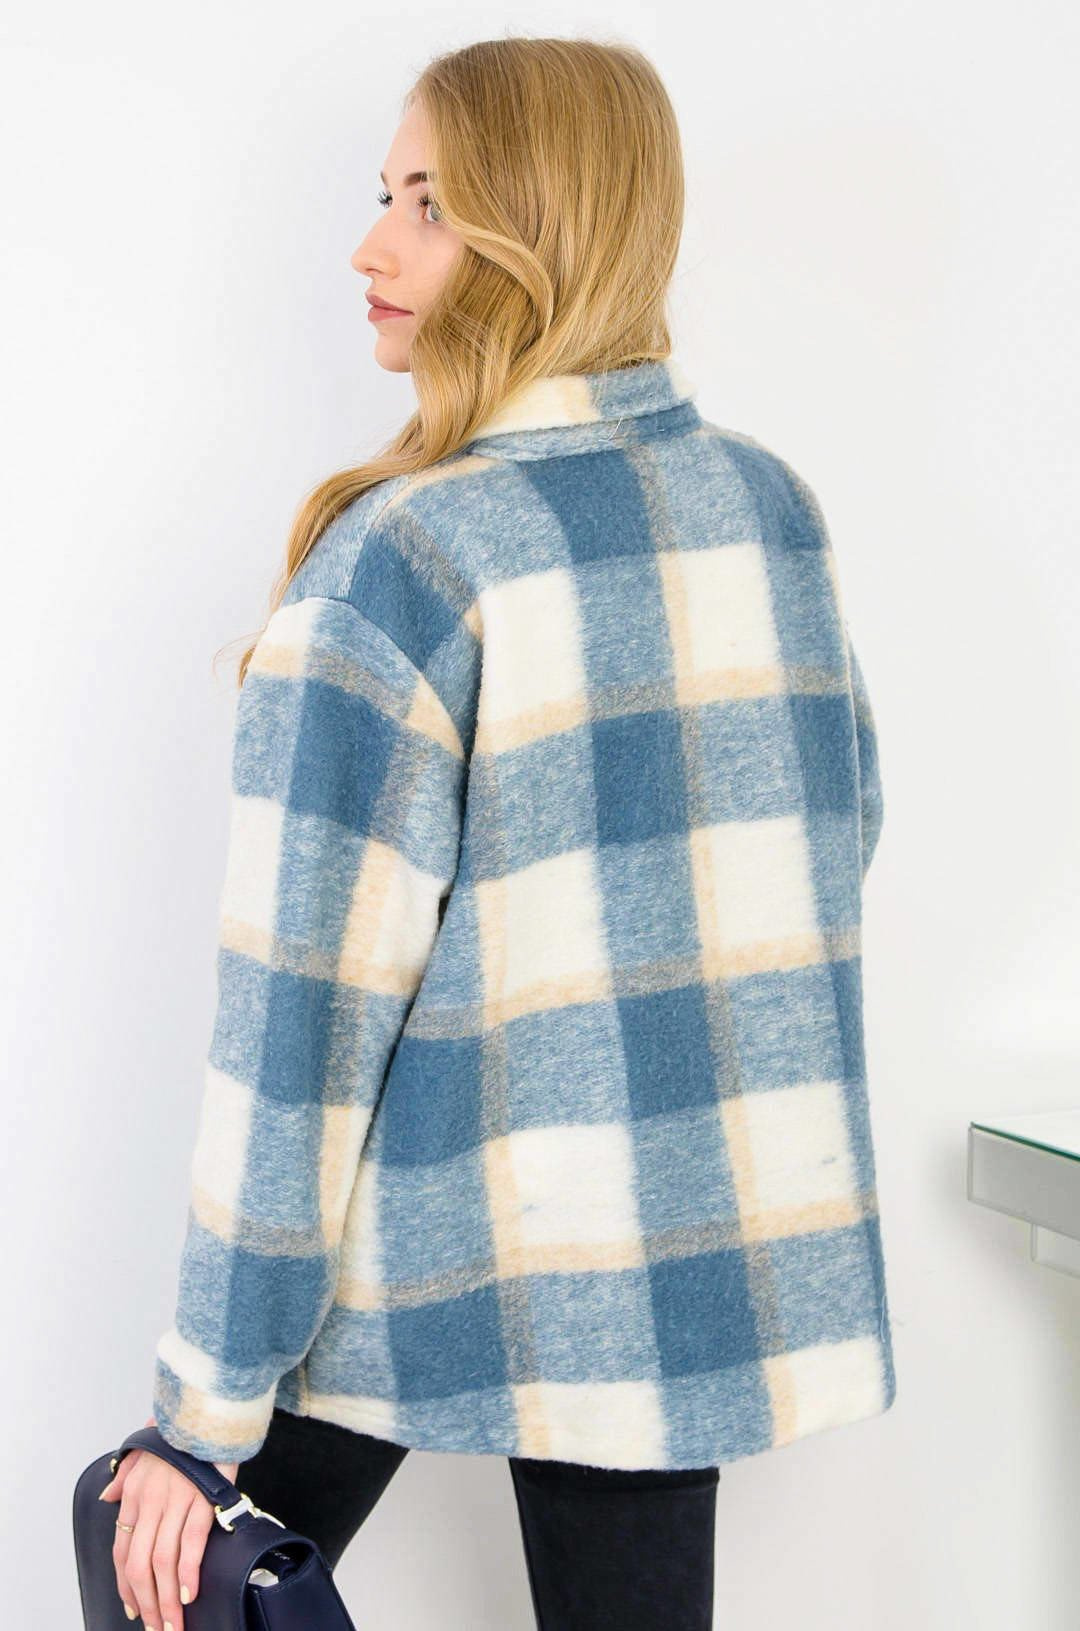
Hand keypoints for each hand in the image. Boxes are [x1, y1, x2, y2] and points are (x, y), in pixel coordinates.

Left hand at [97, 1415, 240, 1629]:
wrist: (207, 1409)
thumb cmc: (177, 1432)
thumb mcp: (141, 1449)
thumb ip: (123, 1475)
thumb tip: (106, 1496)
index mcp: (135, 1494)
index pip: (122, 1550)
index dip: (126, 1586)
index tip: (134, 1610)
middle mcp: (151, 1501)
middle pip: (140, 1564)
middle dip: (147, 1603)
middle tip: (155, 1628)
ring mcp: (178, 1501)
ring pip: (164, 1561)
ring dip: (168, 1599)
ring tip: (172, 1623)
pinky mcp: (204, 1498)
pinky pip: (192, 1542)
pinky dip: (189, 1572)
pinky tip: (189, 1593)